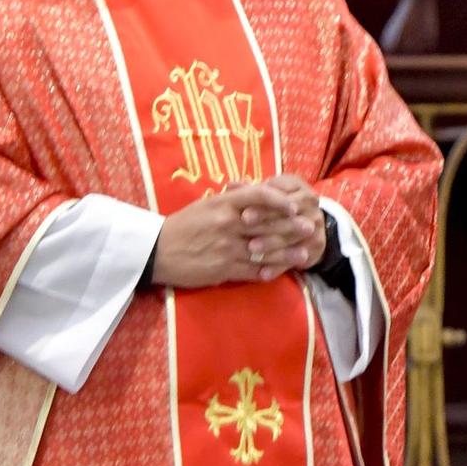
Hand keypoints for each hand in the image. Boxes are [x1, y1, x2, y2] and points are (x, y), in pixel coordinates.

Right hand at [152, 181, 314, 288]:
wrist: (156, 251)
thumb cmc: (181, 226)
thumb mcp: (204, 206)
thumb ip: (229, 200)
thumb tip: (251, 193)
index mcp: (222, 204)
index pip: (258, 195)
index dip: (279, 200)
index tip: (293, 205)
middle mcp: (227, 223)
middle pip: (267, 224)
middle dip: (292, 226)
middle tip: (310, 227)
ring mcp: (227, 247)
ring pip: (265, 249)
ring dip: (287, 252)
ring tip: (304, 253)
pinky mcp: (223, 269)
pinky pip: (252, 270)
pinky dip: (268, 271)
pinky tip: (280, 272)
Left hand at [251, 175, 324, 273]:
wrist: (306, 227)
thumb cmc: (276, 208)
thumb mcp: (266, 196)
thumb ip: (249, 192)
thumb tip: (231, 186)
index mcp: (297, 185)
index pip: (280, 192)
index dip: (261, 204)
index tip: (244, 215)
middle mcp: (311, 202)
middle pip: (287, 212)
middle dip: (265, 221)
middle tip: (245, 229)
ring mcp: (316, 225)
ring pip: (291, 236)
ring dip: (271, 243)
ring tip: (251, 249)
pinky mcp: (316, 247)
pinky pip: (296, 258)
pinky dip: (278, 266)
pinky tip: (263, 273)